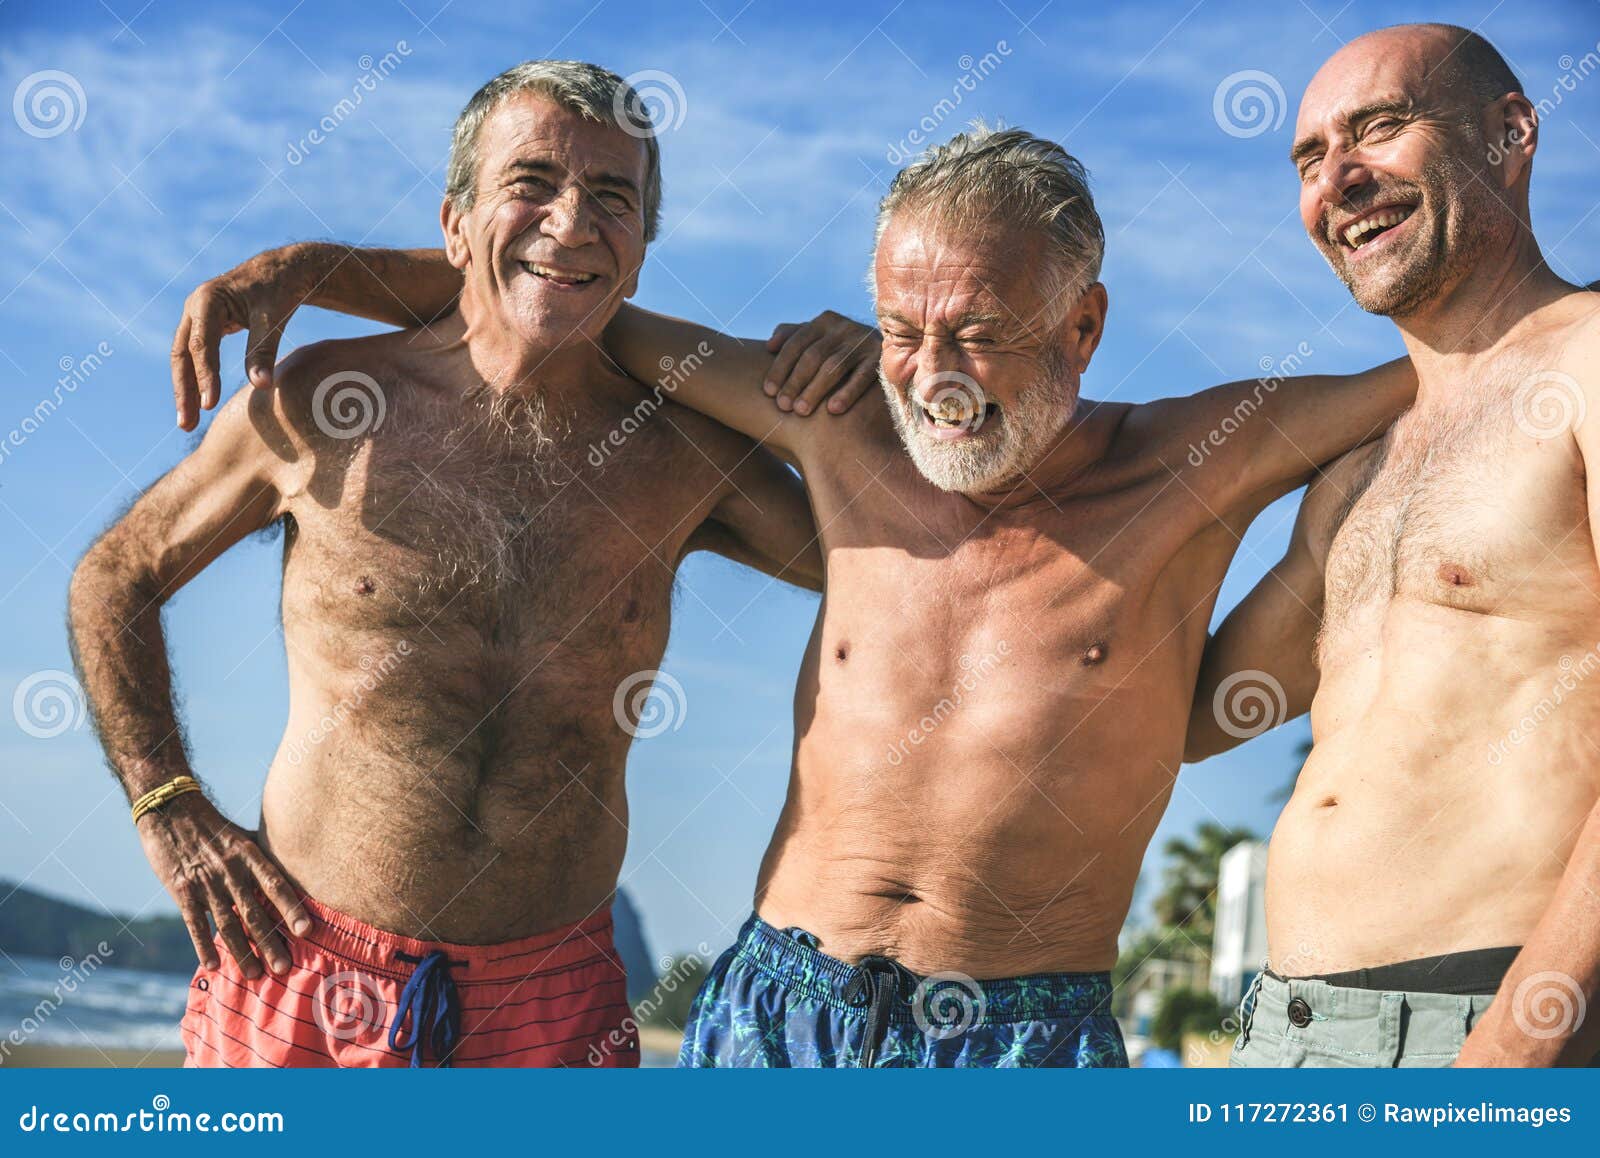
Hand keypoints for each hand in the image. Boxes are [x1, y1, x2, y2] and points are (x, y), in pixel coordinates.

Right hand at [136, 791, 309, 977]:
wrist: (171, 811)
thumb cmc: (214, 826)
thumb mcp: (243, 836)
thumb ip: (264, 857)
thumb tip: (295, 869)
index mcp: (250, 856)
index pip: (276, 885)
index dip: (291, 908)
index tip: (307, 930)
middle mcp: (231, 871)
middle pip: (254, 912)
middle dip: (269, 942)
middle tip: (284, 969)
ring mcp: (206, 882)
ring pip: (227, 923)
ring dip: (241, 952)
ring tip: (254, 975)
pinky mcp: (181, 890)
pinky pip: (194, 922)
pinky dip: (203, 945)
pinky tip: (213, 965)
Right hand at [170, 245, 318, 430]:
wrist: (283, 270)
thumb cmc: (280, 291)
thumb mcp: (274, 319)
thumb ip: (264, 351)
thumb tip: (262, 387)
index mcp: (207, 300)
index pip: (201, 345)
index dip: (205, 377)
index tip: (210, 406)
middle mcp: (194, 306)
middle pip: (182, 354)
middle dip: (183, 390)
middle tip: (186, 424)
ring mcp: (197, 315)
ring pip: (185, 357)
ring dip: (185, 388)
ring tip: (188, 422)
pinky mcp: (205, 325)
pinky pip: (196, 355)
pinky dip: (197, 377)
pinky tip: (199, 401)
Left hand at [763, 310, 880, 416]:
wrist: (892, 352)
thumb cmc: (840, 352)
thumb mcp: (819, 340)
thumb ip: (794, 337)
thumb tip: (769, 346)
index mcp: (824, 321)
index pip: (796, 343)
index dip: (780, 368)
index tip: (768, 392)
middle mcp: (843, 327)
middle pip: (812, 356)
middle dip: (795, 382)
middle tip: (783, 407)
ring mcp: (863, 341)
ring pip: (833, 367)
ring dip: (814, 390)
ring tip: (801, 411)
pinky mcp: (881, 358)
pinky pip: (862, 376)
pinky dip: (847, 392)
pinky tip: (832, 410)